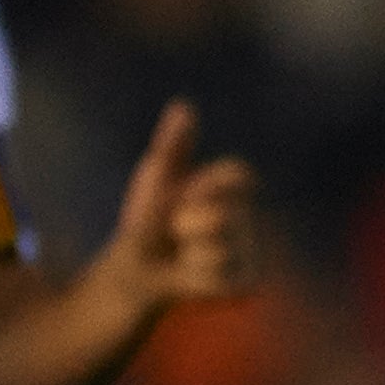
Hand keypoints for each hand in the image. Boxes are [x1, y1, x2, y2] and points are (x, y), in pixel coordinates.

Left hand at [104, 99, 260, 309]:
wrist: (133, 269)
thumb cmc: (146, 220)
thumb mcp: (154, 179)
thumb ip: (172, 145)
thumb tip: (183, 105)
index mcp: (233, 185)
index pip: (240, 173)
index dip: (205, 186)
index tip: (187, 193)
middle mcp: (250, 214)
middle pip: (222, 215)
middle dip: (186, 223)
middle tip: (175, 229)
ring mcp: (251, 248)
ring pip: (218, 249)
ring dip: (186, 252)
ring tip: (180, 252)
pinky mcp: (246, 279)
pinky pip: (217, 276)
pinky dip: (192, 277)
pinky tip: (187, 275)